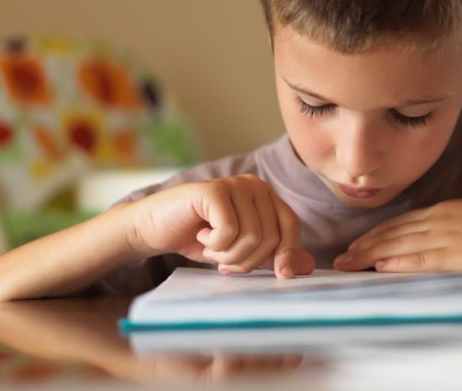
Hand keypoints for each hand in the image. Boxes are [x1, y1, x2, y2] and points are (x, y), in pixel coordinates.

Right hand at [128, 174, 314, 277]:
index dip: (287, 253)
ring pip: (252, 236)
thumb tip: (309, 267)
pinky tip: (201, 236)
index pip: (291, 226)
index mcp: (266, 196)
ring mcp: (235, 184)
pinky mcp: (214, 191)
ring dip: (229, 255)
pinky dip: (215, 245)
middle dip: (248, 260)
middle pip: (271, 236)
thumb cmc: (198, 239)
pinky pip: (229, 231)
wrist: (152, 229)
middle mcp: (254, 185)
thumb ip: (274, 256)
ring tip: (212, 247)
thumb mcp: (242, 252)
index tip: (280, 276)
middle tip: (225, 261)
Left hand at [333, 197, 461, 271]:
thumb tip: (434, 238)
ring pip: (399, 246)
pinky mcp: (456, 254)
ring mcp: (446, 236)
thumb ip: (451, 224)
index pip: (400, 222)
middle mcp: (438, 220)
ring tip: (349, 264)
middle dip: (364, 246)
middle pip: (393, 233)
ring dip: (370, 255)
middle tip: (341, 258)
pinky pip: (420, 260)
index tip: (356, 244)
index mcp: (443, 209)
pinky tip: (380, 268)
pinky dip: (397, 263)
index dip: (376, 234)